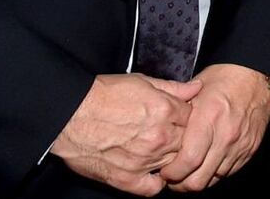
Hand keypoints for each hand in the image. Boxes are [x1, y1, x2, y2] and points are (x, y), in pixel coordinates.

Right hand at [52, 72, 200, 195]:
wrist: (72, 115)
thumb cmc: (104, 95)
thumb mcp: (142, 81)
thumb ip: (173, 88)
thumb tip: (196, 88)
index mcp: (164, 111)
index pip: (193, 118)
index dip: (187, 116)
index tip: (180, 115)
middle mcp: (159, 138)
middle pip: (187, 142)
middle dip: (182, 136)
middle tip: (169, 131)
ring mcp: (145, 161)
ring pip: (174, 164)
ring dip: (170, 157)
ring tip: (157, 147)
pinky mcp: (128, 180)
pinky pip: (154, 188)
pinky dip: (156, 181)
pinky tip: (151, 169)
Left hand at [160, 63, 269, 190]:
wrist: (257, 74)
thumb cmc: (224, 77)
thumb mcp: (197, 87)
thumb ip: (180, 112)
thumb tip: (163, 132)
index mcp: (209, 118)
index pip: (188, 160)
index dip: (172, 172)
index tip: (164, 170)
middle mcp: (225, 136)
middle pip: (199, 179)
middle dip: (181, 184)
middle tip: (173, 177)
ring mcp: (239, 146)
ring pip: (213, 180)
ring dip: (199, 179)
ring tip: (190, 171)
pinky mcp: (250, 151)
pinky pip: (228, 173)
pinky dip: (215, 172)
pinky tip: (207, 163)